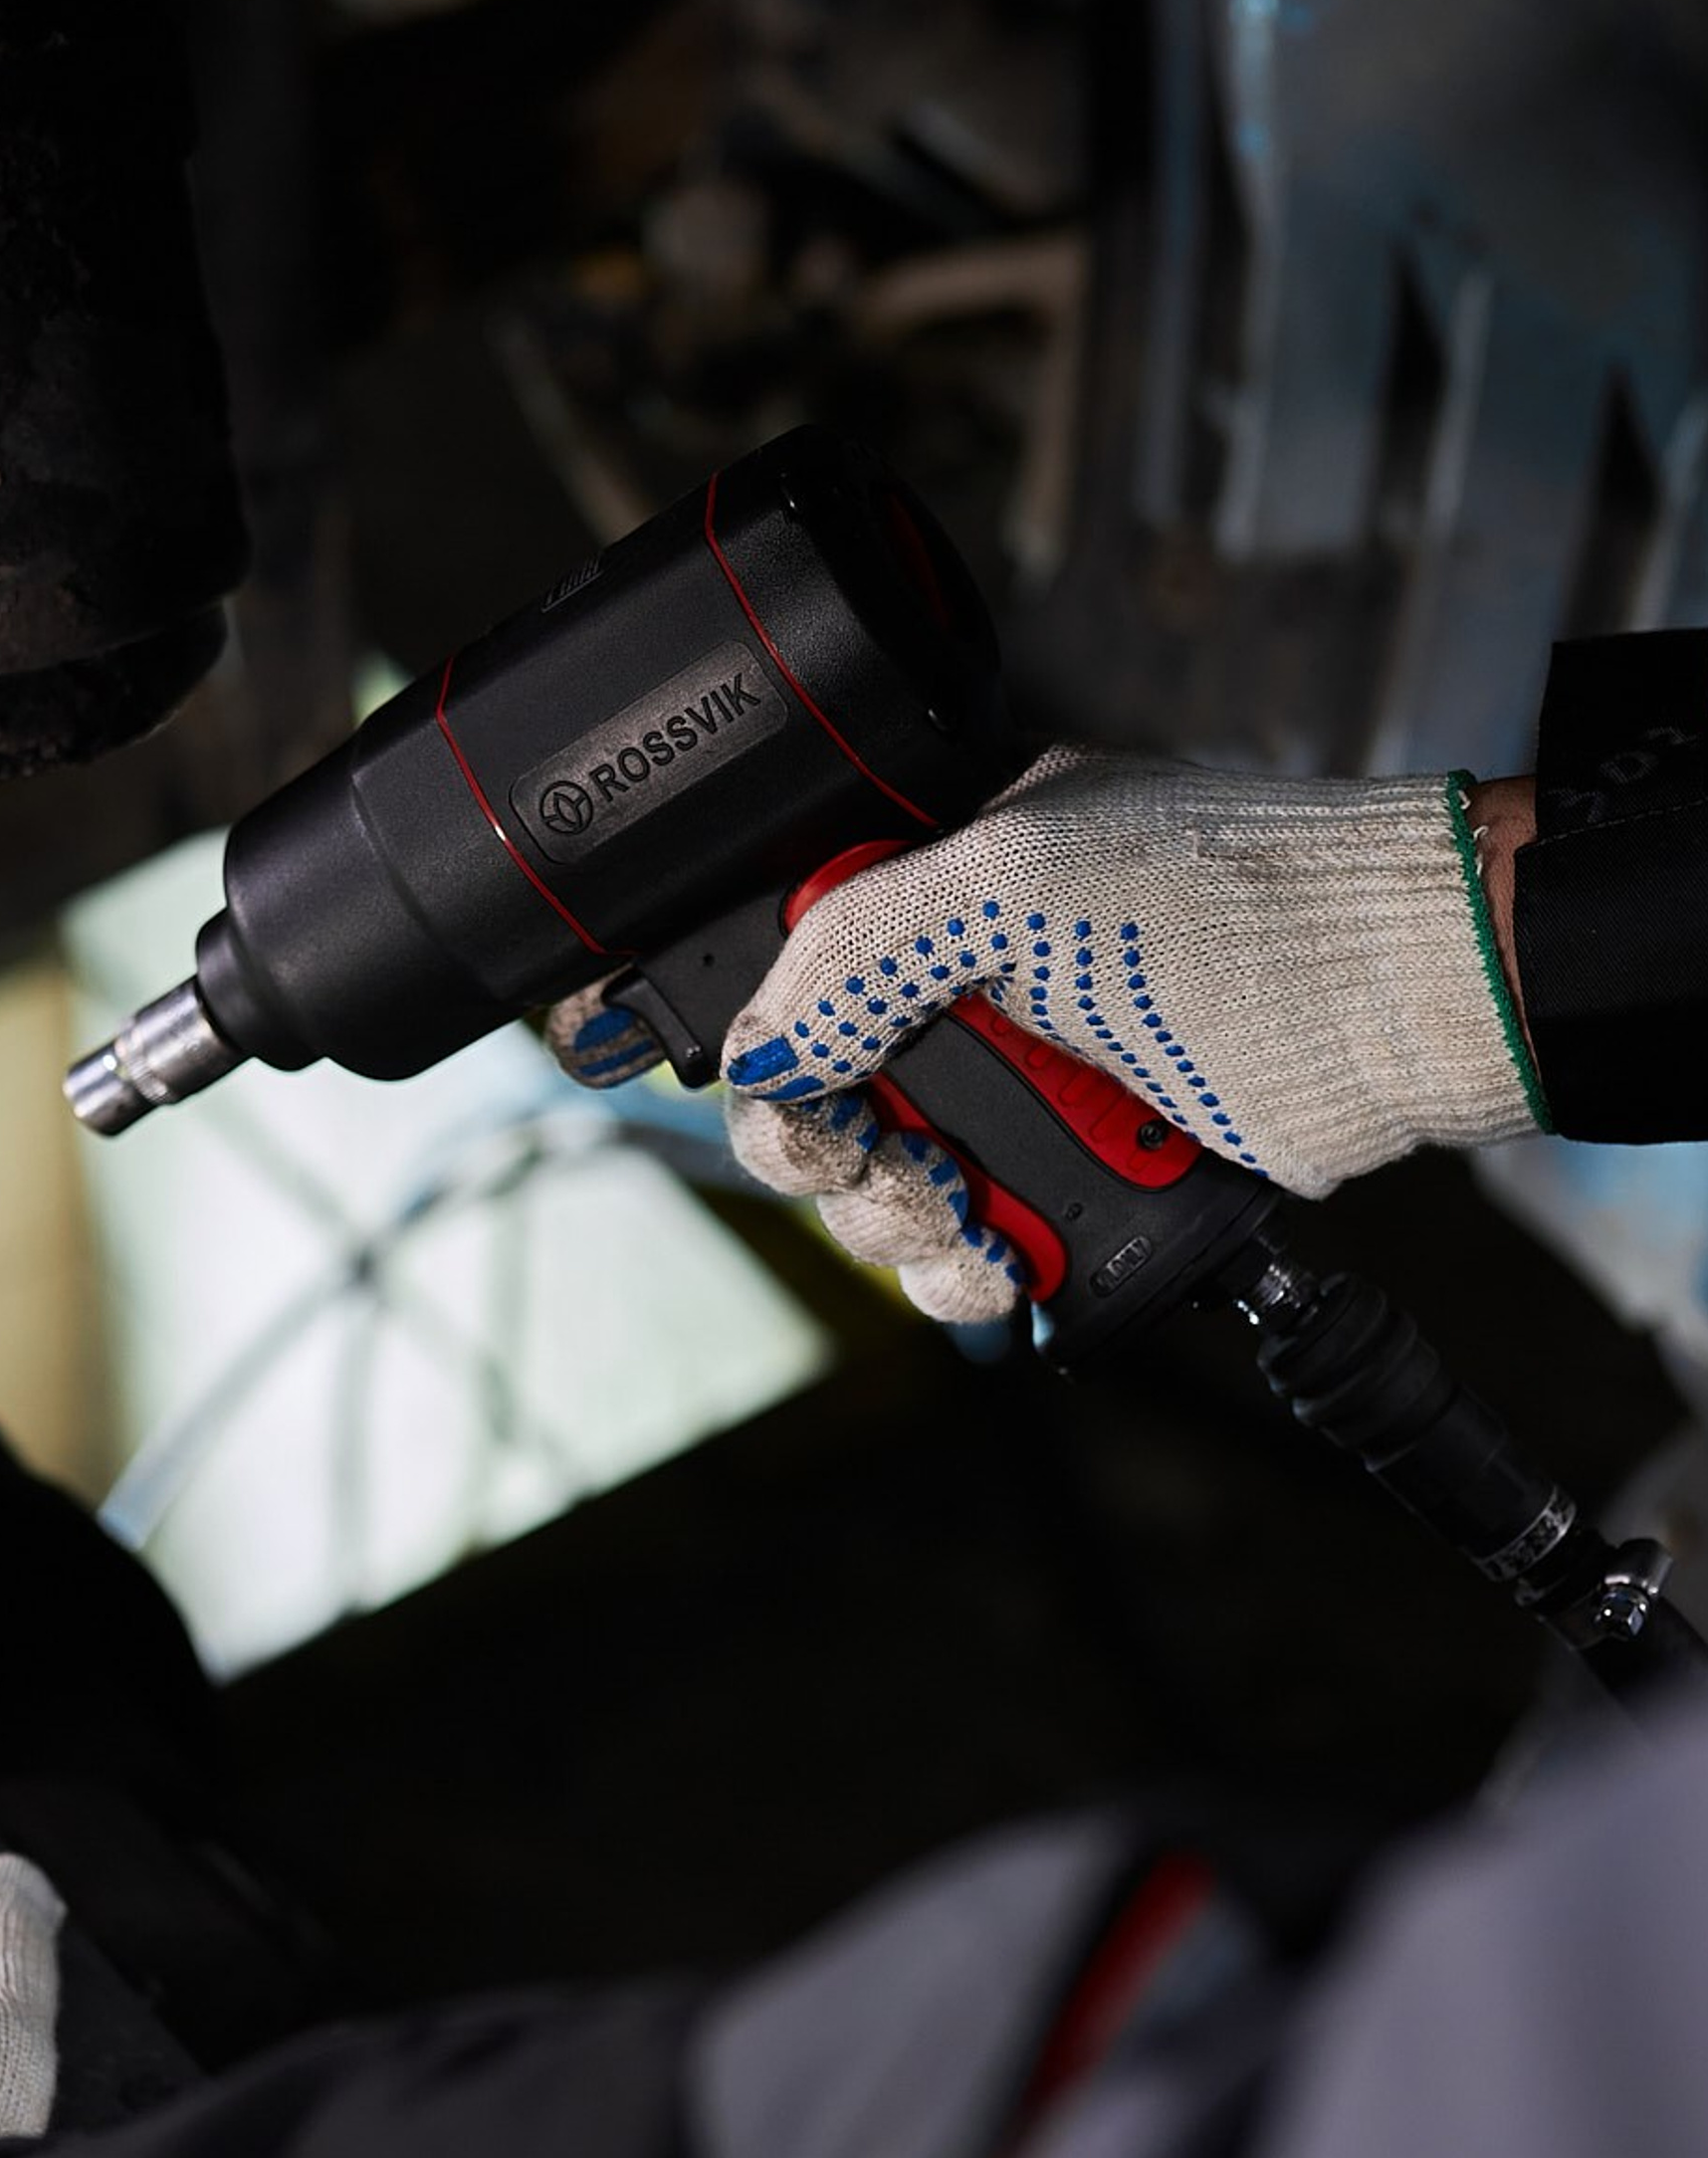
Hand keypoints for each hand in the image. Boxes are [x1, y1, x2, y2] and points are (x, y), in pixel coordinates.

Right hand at [551, 748, 1544, 1319]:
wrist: (1399, 1000)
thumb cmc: (1239, 900)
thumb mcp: (1016, 880)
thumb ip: (858, 950)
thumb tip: (758, 1050)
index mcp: (937, 901)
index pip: (794, 990)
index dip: (776, 1062)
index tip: (802, 1105)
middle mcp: (968, 1007)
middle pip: (826, 1117)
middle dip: (843, 1163)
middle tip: (896, 1168)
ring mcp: (1028, 1101)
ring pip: (891, 1203)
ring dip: (908, 1229)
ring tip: (971, 1214)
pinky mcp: (1085, 1188)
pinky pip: (979, 1260)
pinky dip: (978, 1277)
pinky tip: (1010, 1262)